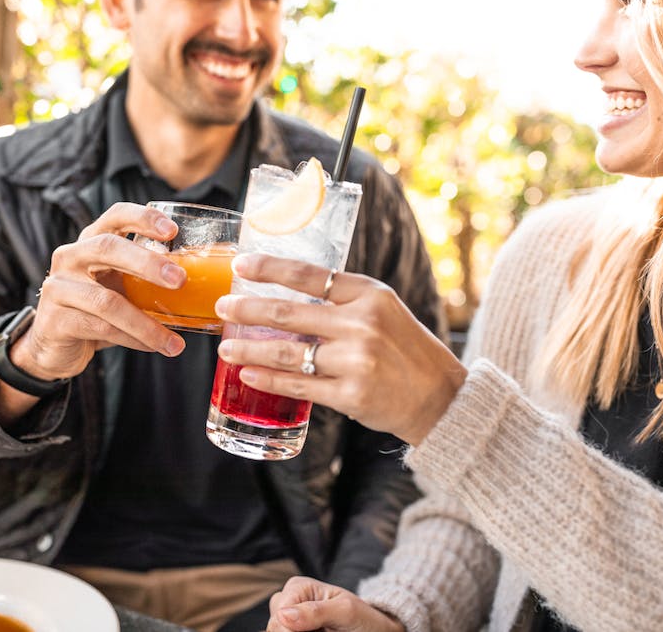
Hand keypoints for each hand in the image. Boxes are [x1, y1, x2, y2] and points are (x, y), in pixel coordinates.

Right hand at [13, 202, 187, 380]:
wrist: (55, 346)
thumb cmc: (97, 310)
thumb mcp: (120, 287)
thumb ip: (146, 278)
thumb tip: (199, 281)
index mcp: (91, 241)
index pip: (115, 216)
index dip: (143, 218)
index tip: (172, 231)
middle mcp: (70, 257)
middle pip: (108, 248)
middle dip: (147, 263)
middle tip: (180, 280)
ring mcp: (58, 288)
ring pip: (107, 301)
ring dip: (146, 324)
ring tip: (175, 343)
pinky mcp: (55, 320)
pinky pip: (101, 328)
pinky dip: (133, 339)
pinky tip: (153, 347)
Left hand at [215, 254, 466, 445]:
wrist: (440, 397)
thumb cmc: (406, 350)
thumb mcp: (384, 310)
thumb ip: (343, 301)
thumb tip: (288, 296)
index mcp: (369, 294)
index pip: (309, 274)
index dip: (270, 268)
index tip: (240, 265)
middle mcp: (362, 323)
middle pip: (289, 313)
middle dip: (247, 310)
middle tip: (223, 307)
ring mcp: (356, 360)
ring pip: (287, 352)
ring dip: (249, 349)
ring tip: (225, 349)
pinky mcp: (351, 394)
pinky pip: (299, 386)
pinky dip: (269, 381)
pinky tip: (248, 375)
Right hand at [267, 577, 404, 631]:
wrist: (374, 630)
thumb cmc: (363, 617)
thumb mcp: (345, 611)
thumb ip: (316, 612)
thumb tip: (283, 615)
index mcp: (298, 587)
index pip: (279, 615)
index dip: (290, 630)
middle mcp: (289, 600)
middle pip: (274, 627)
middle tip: (323, 631)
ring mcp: (290, 618)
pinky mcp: (294, 629)